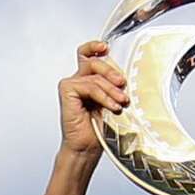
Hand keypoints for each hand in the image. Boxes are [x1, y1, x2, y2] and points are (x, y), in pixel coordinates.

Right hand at [57, 39, 128, 157]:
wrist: (87, 148)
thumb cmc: (100, 128)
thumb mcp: (113, 101)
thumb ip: (114, 86)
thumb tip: (127, 76)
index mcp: (88, 79)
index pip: (88, 55)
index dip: (95, 47)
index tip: (106, 47)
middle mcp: (78, 80)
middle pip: (94, 61)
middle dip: (111, 71)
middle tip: (123, 83)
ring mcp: (71, 85)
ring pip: (94, 75)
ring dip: (112, 89)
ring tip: (121, 102)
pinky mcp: (67, 91)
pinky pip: (89, 85)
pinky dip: (103, 96)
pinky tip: (112, 106)